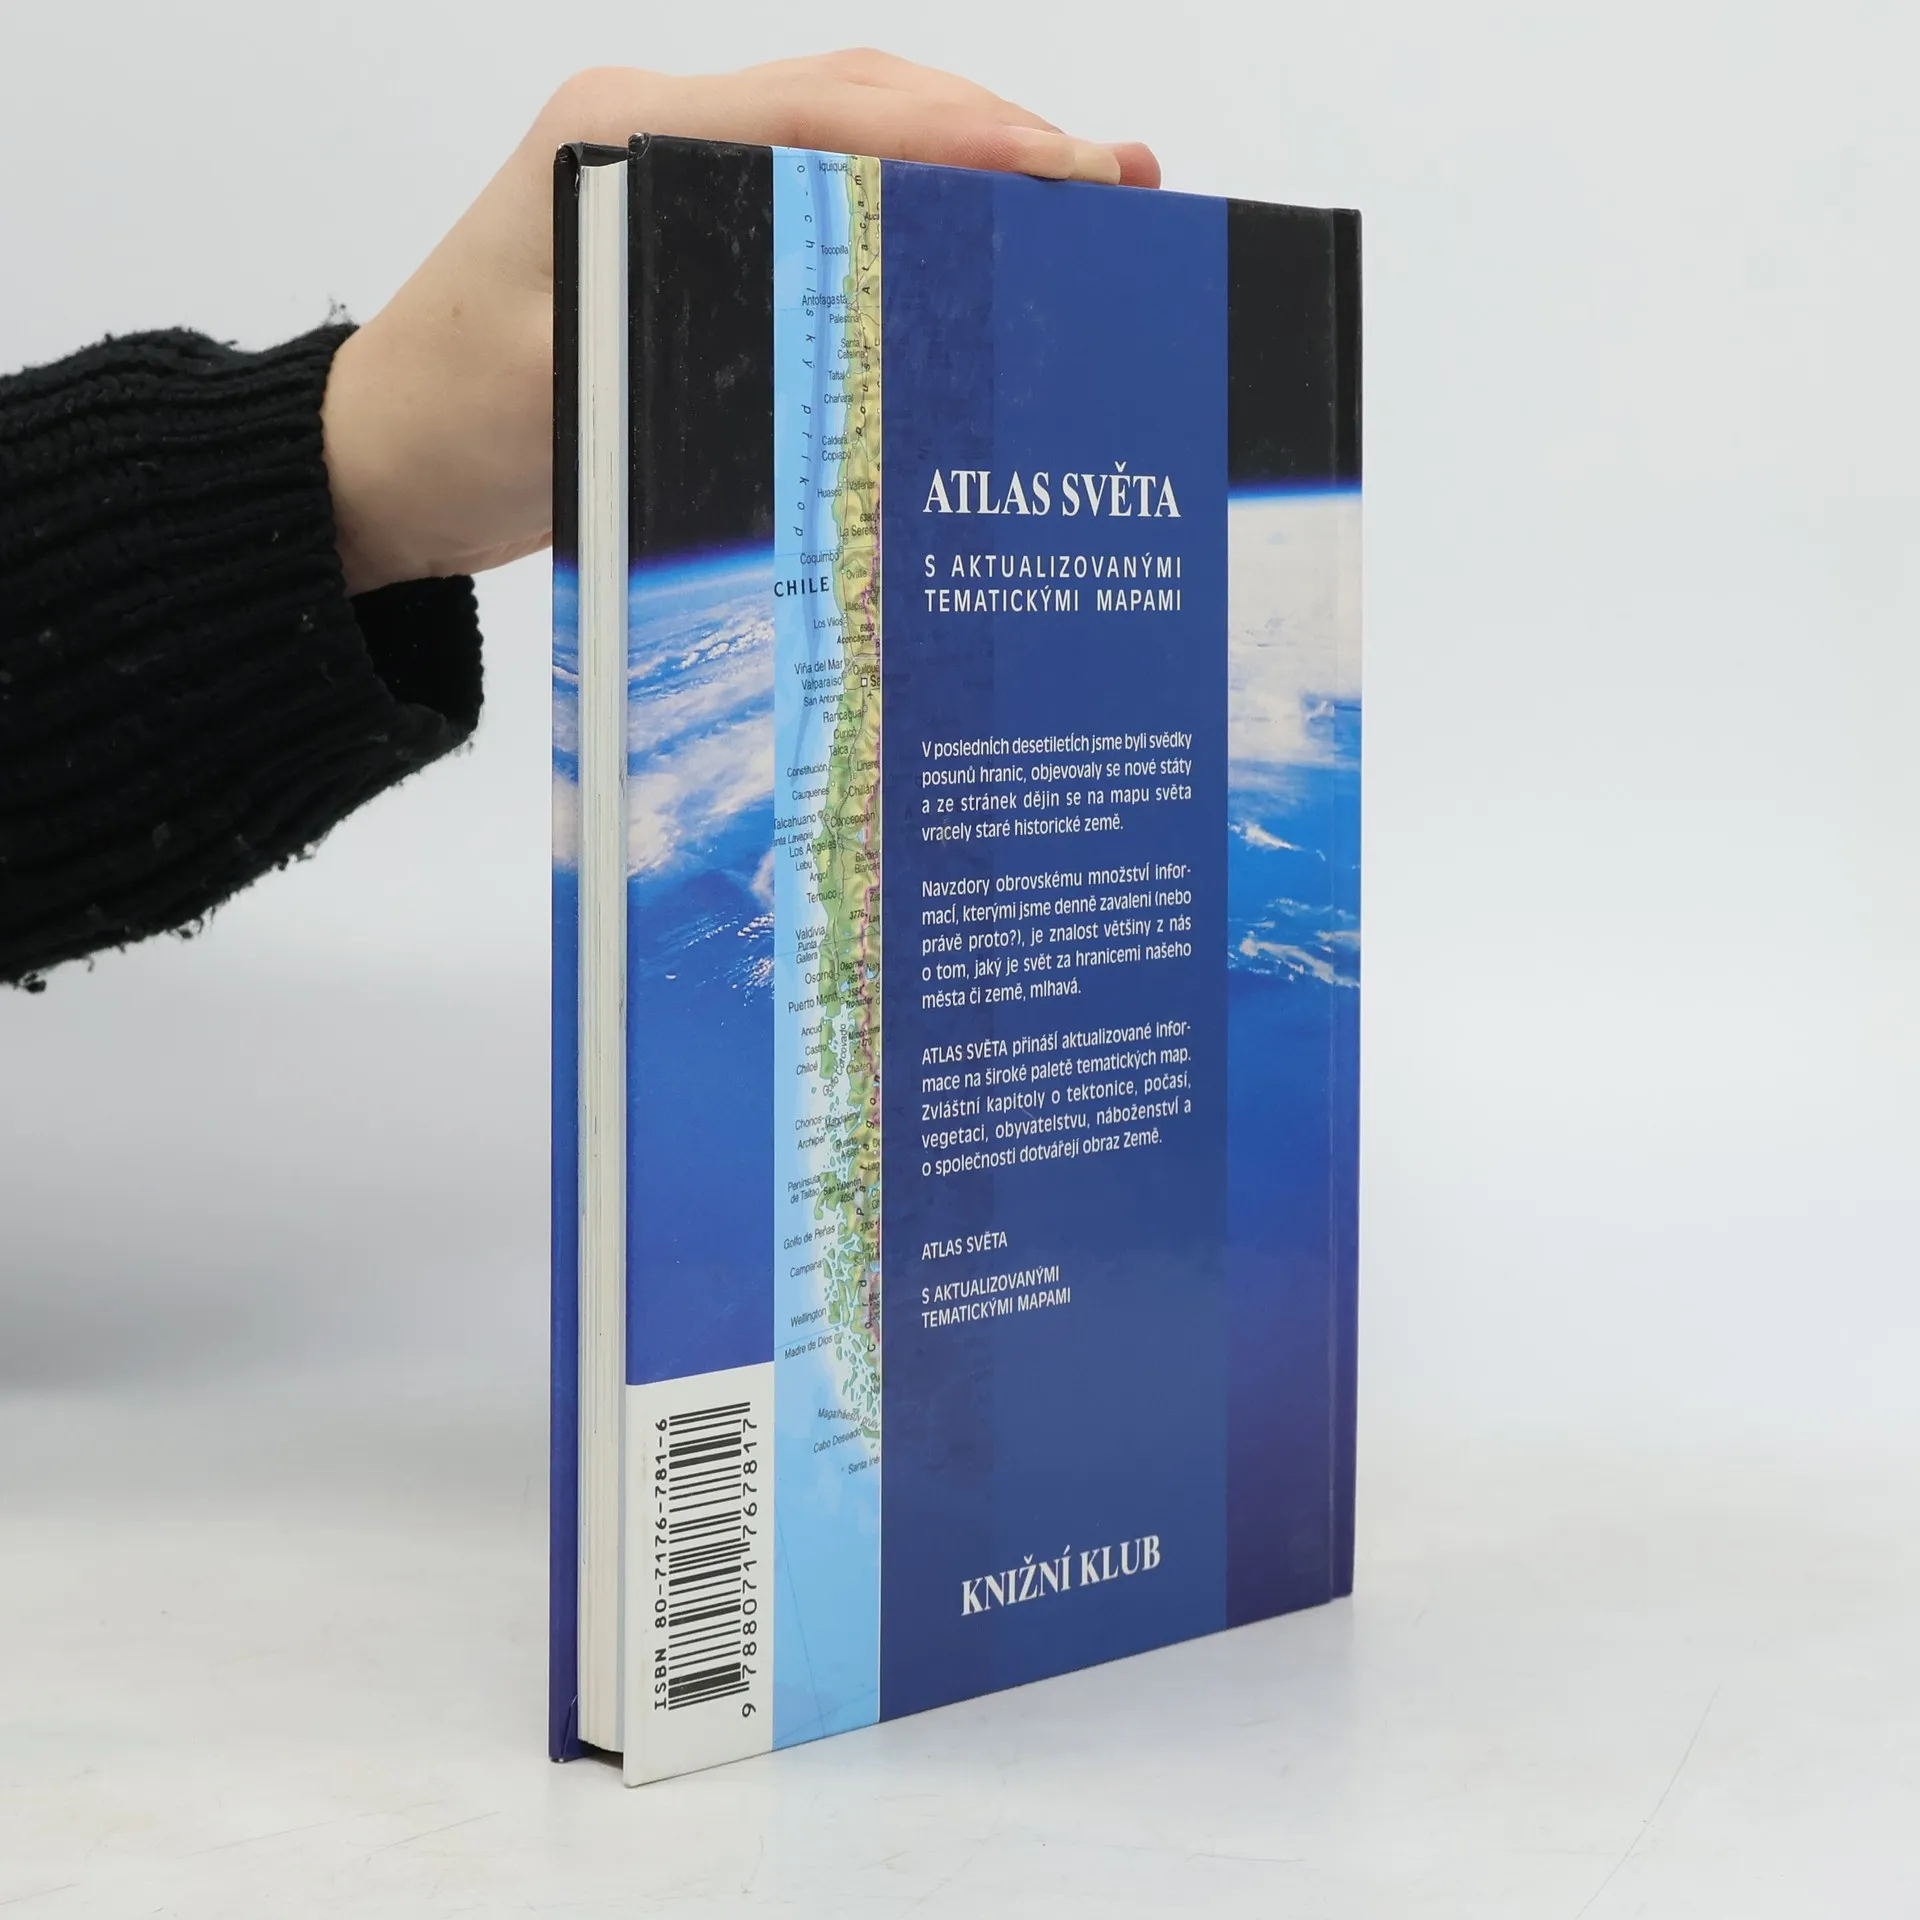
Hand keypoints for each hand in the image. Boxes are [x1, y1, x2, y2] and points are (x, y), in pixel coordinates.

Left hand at [321, 52, 1159, 595]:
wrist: (378, 461)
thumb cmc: (452, 426)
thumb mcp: (571, 383)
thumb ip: (693, 323)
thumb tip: (861, 304)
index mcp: (628, 135)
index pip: (827, 108)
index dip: (961, 134)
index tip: (1069, 171)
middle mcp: (658, 133)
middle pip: (858, 102)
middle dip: (993, 136)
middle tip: (1115, 181)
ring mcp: (674, 178)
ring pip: (850, 139)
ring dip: (963, 164)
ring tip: (1080, 201)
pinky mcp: (686, 239)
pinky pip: (820, 200)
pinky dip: (908, 211)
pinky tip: (976, 251)